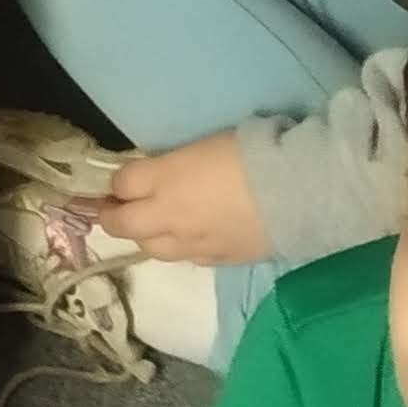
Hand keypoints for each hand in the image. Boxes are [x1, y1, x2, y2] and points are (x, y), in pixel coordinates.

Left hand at [95, 132, 269, 265]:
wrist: (296, 193)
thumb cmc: (251, 153)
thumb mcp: (202, 146)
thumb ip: (173, 164)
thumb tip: (160, 172)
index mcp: (164, 178)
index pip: (121, 183)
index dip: (117, 181)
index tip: (119, 180)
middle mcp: (168, 215)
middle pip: (121, 224)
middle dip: (112, 216)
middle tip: (113, 209)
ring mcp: (190, 243)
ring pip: (149, 249)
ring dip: (143, 236)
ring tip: (147, 226)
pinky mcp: (215, 260)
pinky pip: (183, 258)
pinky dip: (176, 248)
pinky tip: (184, 239)